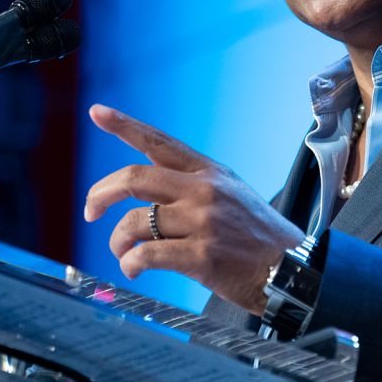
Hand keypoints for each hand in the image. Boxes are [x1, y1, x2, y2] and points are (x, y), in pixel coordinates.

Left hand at [83, 104, 304, 314]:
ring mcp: (203, 223)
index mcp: (209, 172)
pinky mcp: (202, 256)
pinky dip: (131, 264)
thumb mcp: (231, 194)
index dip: (125, 125)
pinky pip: (147, 255)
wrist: (291, 269)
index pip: (160, 142)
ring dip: (117, 241)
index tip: (97, 112)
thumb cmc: (257, 235)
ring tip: (122, 253)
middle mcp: (204, 191)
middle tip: (90, 211)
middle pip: (135, 178)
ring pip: (134, 222)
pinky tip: (133, 269)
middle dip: (100, 194)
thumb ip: (192, 186)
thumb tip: (145, 193)